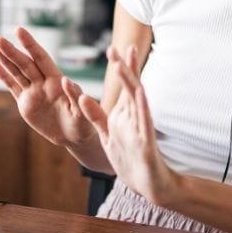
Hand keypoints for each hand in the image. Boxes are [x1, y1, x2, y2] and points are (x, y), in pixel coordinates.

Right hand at [0, 27, 95, 148]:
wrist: (75, 137)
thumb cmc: (84, 123)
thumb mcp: (83, 112)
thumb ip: (74, 96)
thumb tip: (66, 80)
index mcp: (57, 81)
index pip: (41, 58)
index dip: (30, 45)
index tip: (19, 30)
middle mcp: (43, 83)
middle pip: (25, 64)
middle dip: (12, 52)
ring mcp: (34, 93)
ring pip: (17, 73)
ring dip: (6, 60)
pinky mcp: (26, 104)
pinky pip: (13, 87)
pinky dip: (4, 76)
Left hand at [78, 46, 178, 205]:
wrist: (149, 185)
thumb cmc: (129, 159)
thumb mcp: (107, 135)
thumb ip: (95, 116)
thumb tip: (82, 98)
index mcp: (124, 114)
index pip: (123, 86)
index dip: (120, 66)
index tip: (114, 47)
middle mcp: (134, 117)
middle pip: (130, 87)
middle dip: (124, 67)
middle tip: (117, 47)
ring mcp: (141, 128)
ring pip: (136, 101)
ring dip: (129, 82)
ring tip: (122, 65)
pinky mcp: (146, 143)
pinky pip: (143, 123)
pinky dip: (141, 109)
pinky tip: (140, 94)